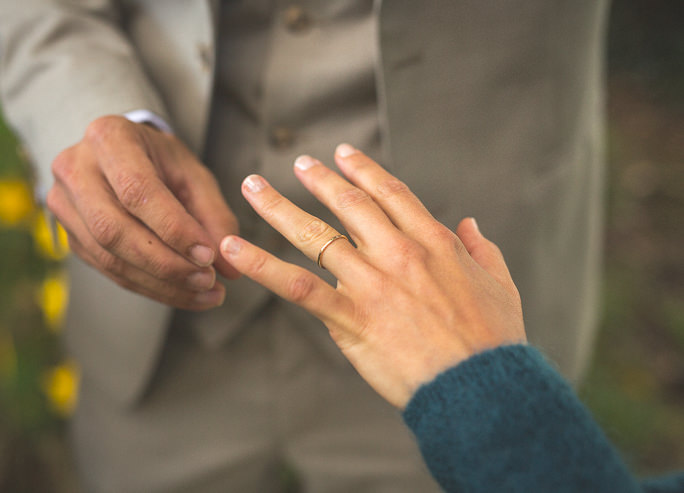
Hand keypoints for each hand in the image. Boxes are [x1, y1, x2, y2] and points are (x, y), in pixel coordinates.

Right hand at [46, 115, 239, 309]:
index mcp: (109, 139)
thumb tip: (230, 270)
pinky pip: (108, 270)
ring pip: (108, 257)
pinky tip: (182, 293)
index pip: (137, 191)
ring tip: (204, 292)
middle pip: (113, 229)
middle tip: (207, 280)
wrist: (123, 156)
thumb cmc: (161, 160)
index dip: (174, 229)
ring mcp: (65, 204)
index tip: (208, 256)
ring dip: (161, 283)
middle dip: (166, 264)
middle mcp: (75, 169)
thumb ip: (214, 217)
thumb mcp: (194, 174)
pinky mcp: (69, 235)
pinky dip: (149, 287)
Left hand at [220, 145, 525, 408]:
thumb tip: (470, 223)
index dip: (363, 171)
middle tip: (298, 163)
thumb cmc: (494, 341)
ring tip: (253, 187)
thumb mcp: (499, 285)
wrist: (481, 386)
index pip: (391, 194)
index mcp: (433, 242)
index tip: (343, 154)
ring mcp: (370, 282)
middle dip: (319, 180)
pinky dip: (259, 265)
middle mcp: (397, 252)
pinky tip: (231, 249)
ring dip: (278, 208)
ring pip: (314, 235)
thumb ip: (482, 249)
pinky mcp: (349, 317)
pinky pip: (295, 286)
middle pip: (349, 205)